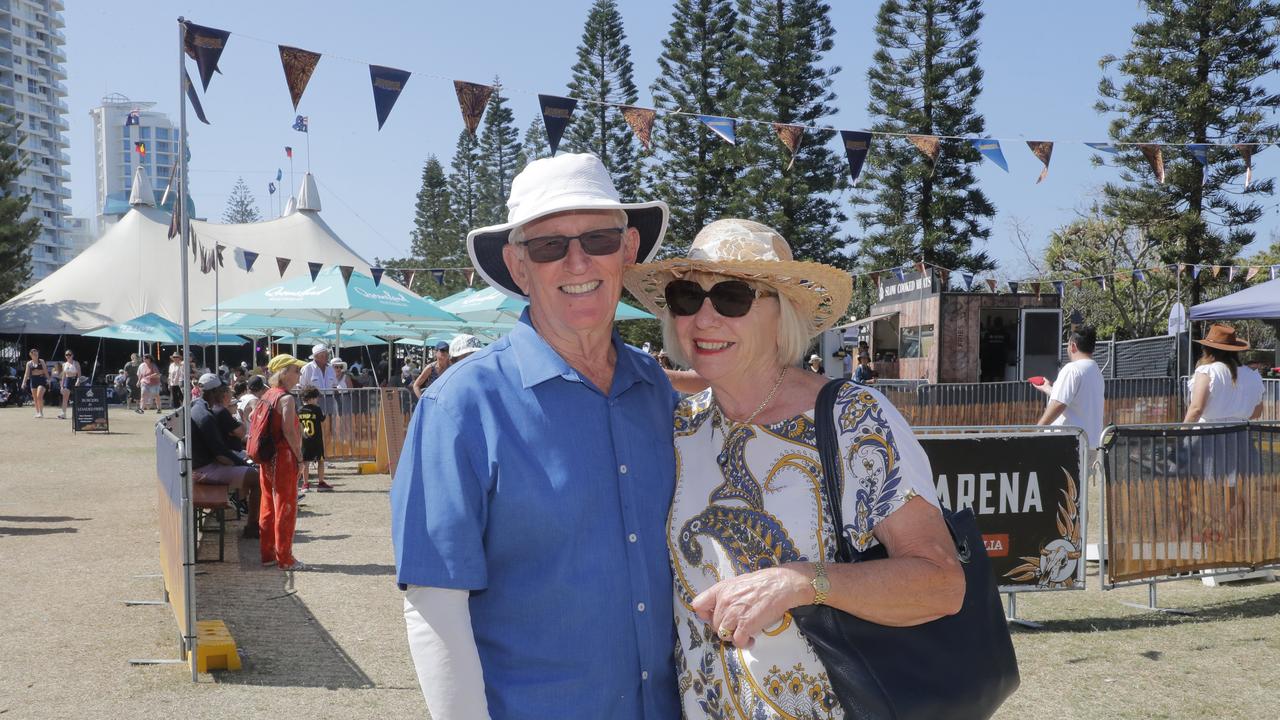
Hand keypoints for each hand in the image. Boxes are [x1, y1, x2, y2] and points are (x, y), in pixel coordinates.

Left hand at [691, 565, 809, 648]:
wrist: (781, 585)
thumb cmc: (763, 582)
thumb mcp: (737, 582)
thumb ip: (725, 595)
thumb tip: (719, 609)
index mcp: (720, 590)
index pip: (698, 606)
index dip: (705, 614)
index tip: (714, 617)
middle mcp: (724, 602)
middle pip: (714, 625)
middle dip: (725, 628)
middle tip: (737, 626)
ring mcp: (734, 614)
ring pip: (723, 635)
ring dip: (733, 637)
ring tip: (744, 633)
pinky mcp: (746, 625)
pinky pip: (737, 641)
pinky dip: (744, 643)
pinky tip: (751, 639)